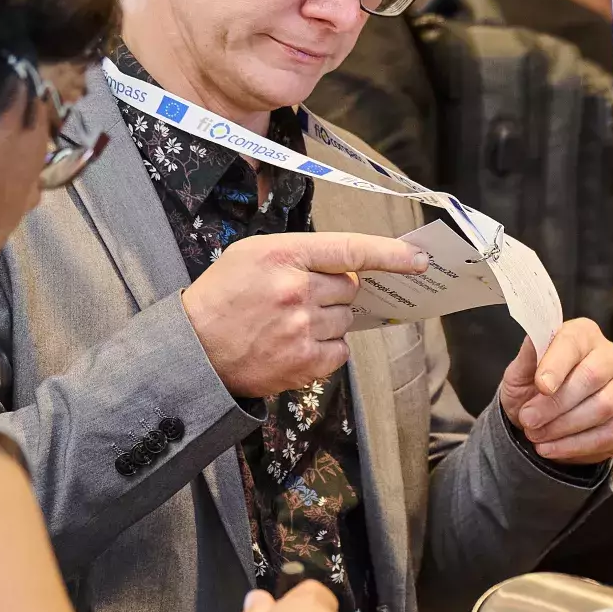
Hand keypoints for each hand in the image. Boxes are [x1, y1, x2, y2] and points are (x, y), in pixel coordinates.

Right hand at [182, 231, 432, 397]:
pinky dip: (326, 349)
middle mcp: (297, 289)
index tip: (419, 259)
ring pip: (346, 320)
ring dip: (329, 321)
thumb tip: (350, 267)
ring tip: (290, 324)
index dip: (391, 254)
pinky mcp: (305, 362)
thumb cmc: (223, 296)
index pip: (351, 249)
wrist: (193, 350)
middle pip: (351, 287)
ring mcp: (302, 328)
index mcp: (283, 254)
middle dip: (335, 291)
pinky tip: (296, 345)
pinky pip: (340, 351)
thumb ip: (302, 255)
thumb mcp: (252, 254)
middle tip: (300, 298)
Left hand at [499, 319, 612, 463]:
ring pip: (603, 408)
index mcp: (583, 334)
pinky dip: (577, 446)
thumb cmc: (534, 388)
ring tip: (538, 436)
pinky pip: (611, 434)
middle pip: (591, 377)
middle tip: (529, 421)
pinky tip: (553, 449)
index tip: (541, 386)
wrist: (546, 418)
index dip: (556, 365)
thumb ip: (527, 358)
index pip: (573, 343)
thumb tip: (533, 338)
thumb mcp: (520, 373)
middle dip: (556, 404)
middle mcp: (611, 355)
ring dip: (565, 427)